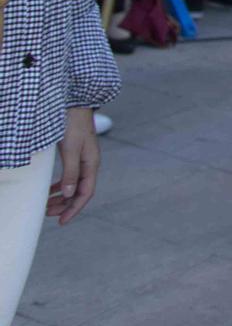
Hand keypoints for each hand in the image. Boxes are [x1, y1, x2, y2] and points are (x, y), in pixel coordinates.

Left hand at [47, 106, 99, 224]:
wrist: (75, 104)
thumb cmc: (73, 125)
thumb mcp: (71, 150)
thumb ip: (70, 172)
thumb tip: (67, 194)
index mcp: (91, 164)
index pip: (85, 193)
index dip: (74, 209)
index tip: (61, 221)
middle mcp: (89, 165)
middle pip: (79, 192)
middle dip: (64, 205)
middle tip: (47, 214)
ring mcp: (83, 160)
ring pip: (73, 185)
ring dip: (60, 197)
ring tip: (46, 205)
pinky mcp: (75, 155)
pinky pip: (69, 177)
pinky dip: (59, 186)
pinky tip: (50, 190)